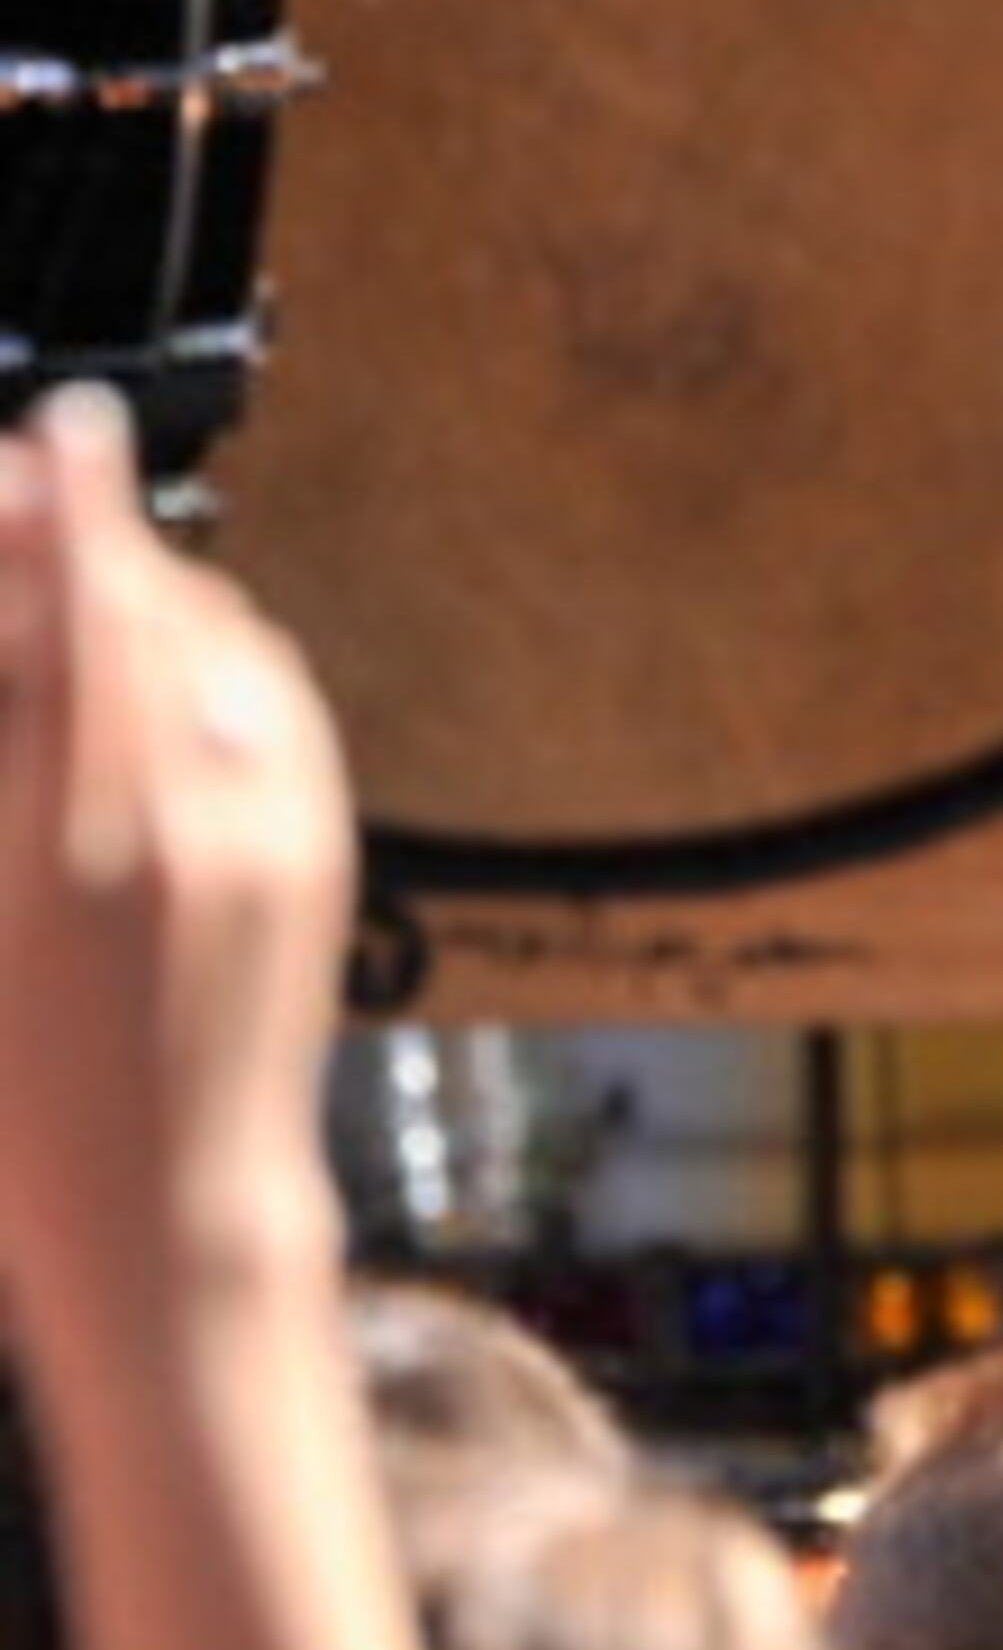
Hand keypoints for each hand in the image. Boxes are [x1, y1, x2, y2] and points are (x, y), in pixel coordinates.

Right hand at [0, 388, 358, 1352]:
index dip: (74, 508)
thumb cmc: (24, 1115)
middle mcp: (197, 813)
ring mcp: (279, 825)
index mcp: (83, 841)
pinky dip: (213, 656)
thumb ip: (9, 766)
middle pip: (154, 609)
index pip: (86, 618)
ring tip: (87, 582)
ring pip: (221, 642)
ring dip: (154, 593)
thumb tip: (26, 648)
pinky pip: (274, 699)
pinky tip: (166, 659)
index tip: (65, 428)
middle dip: (97, 539)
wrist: (177, 1221)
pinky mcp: (324, 846)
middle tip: (44, 499)